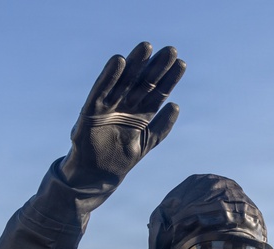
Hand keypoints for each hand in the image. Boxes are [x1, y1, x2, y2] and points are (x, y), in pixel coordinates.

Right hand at [62, 42, 185, 188]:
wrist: (97, 175)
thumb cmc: (122, 159)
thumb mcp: (147, 142)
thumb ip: (162, 126)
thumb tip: (176, 106)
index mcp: (141, 113)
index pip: (159, 92)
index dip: (170, 78)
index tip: (182, 63)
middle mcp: (127, 105)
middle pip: (144, 82)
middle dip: (157, 67)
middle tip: (171, 50)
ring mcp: (110, 106)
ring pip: (125, 81)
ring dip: (135, 64)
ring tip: (147, 47)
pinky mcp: (92, 110)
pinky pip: (101, 90)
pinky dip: (109, 76)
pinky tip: (119, 61)